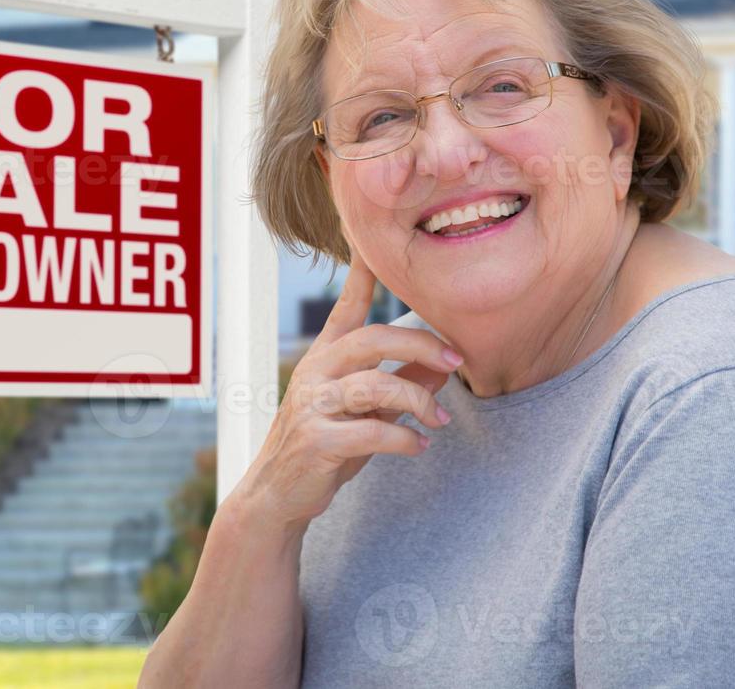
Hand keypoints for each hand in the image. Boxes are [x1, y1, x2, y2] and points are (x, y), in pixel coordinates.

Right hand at [234, 250, 463, 530]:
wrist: (277, 494)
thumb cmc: (326, 444)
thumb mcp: (364, 410)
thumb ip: (402, 384)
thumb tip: (446, 363)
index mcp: (326, 356)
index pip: (347, 306)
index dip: (362, 274)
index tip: (372, 240)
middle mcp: (316, 372)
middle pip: (373, 340)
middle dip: (421, 345)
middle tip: (457, 359)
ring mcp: (313, 405)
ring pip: (375, 386)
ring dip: (419, 402)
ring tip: (439, 421)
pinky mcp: (317, 441)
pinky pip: (371, 432)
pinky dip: (404, 439)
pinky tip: (418, 447)